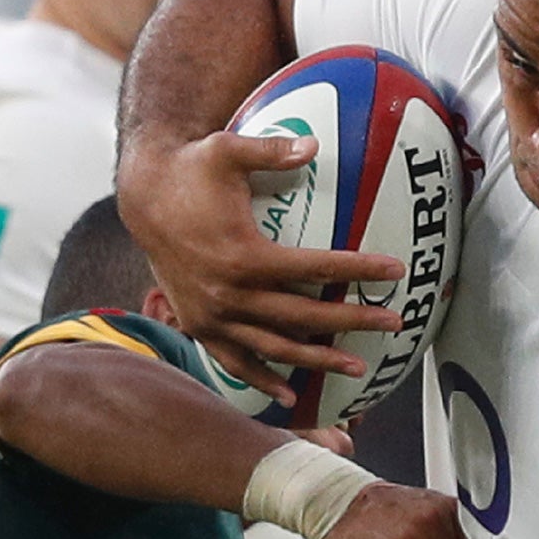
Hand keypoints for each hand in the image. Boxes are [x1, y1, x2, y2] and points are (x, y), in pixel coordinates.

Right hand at [128, 130, 405, 403]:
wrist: (141, 198)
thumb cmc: (191, 170)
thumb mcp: (226, 149)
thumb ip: (270, 149)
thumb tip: (313, 143)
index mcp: (243, 256)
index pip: (315, 267)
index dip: (358, 268)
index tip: (397, 270)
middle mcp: (228, 294)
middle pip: (305, 315)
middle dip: (353, 320)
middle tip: (395, 322)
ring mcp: (212, 316)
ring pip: (275, 347)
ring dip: (318, 360)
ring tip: (358, 368)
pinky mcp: (198, 325)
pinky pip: (234, 360)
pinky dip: (261, 379)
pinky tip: (290, 395)